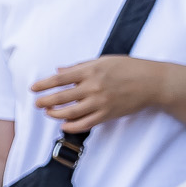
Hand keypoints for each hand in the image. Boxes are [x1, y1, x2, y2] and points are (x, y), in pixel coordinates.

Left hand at [31, 56, 165, 133]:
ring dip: (55, 114)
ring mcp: (101, 102)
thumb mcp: (103, 60)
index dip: (44, 84)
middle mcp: (93, 86)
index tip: (33, 89)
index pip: (60, 79)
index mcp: (90, 70)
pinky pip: (86, 123)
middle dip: (45, 101)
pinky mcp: (108, 114)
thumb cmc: (128, 68)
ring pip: (71, 112)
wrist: (153, 82)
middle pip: (61, 97)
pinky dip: (72, 126)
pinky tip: (64, 125)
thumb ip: (79, 66)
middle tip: (36, 104)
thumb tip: (59, 70)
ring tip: (48, 113)